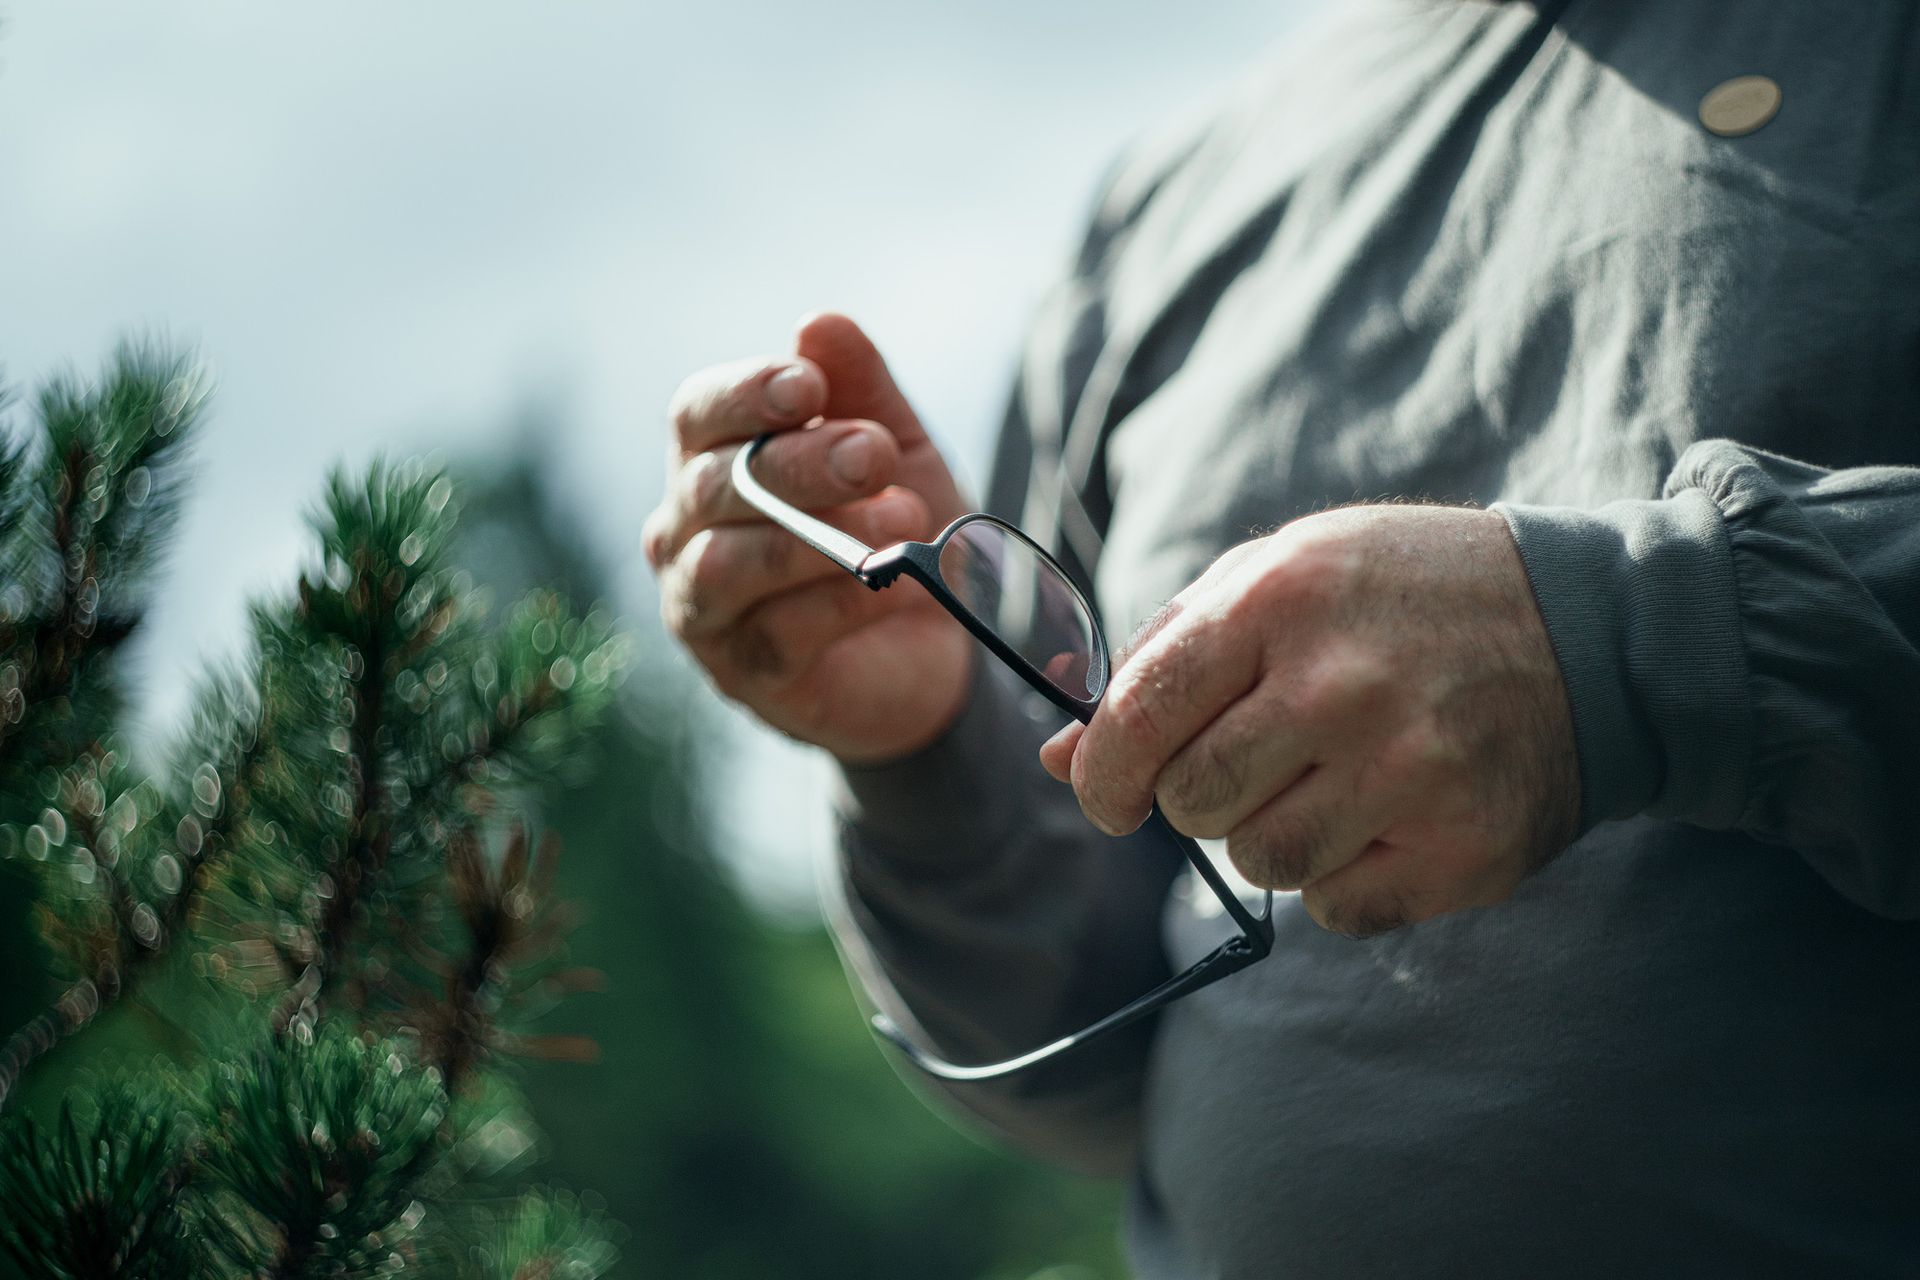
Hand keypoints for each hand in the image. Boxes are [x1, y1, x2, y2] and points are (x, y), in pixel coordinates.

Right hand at [644, 313, 972, 763]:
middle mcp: (683, 531)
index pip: (697, 413)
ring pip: (728, 564)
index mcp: (709, 458)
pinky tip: (892, 589)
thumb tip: (818, 324)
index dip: (746, 395)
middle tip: (874, 454)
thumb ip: (859, 389)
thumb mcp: (893, 446)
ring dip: (816, 540)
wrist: (934, 642)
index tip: (809, 387)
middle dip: (799, 465)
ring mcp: (702, 608)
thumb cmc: (893, 525)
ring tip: (901, 522)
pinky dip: (837, 605)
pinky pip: (775, 634)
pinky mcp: (743, 674)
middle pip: (715, 485)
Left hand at [1039, 505, 1578, 937]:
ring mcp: (1411, 771)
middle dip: (1198, 797)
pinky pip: (1337, 910)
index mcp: (1280, 598)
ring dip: (1273, 837)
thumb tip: (1061, 759)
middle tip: (1253, 764)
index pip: (1139, 714)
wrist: (1589, 628)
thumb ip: (1164, 657)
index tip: (1107, 793)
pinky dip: (1344, 879)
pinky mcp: (1464, 847)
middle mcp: (1343, 684)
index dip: (1103, 772)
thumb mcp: (1282, 578)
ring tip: (1330, 781)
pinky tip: (1387, 816)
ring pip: (1261, 864)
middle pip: (1192, 802)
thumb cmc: (1402, 598)